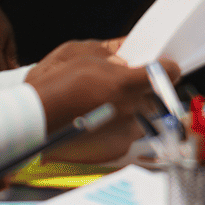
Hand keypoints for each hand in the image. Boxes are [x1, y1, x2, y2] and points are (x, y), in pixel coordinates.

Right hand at [24, 39, 170, 160]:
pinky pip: (128, 135)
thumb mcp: (83, 55)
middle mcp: (131, 109)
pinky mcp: (116, 148)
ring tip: (107, 106)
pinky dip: (119, 128)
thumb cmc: (56, 84)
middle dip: (146, 91)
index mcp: (126, 83)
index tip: (167, 67)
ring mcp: (125, 131)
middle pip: (156, 96)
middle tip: (125, 86)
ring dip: (133, 111)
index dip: (168, 68)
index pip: (167, 73)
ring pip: (143, 117)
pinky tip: (99, 122)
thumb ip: (113, 55)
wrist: (35, 119)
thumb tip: (127, 57)